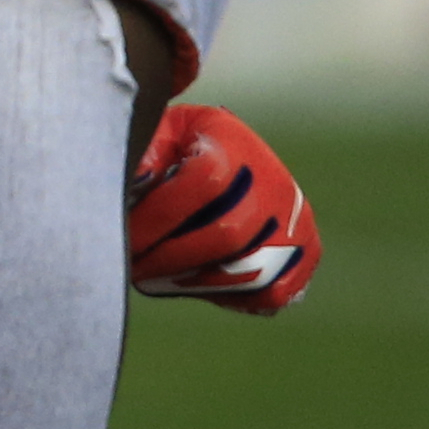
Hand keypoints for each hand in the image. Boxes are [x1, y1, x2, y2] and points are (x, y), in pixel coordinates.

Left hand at [127, 103, 318, 312]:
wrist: (228, 150)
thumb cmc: (180, 144)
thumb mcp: (159, 132)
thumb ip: (144, 153)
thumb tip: (134, 182)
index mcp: (236, 144)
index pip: (203, 184)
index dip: (158, 218)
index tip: (122, 237)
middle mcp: (276, 181)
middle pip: (227, 233)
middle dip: (169, 258)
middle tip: (132, 268)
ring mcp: (296, 219)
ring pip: (250, 270)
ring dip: (193, 283)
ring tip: (154, 279)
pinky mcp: (306, 250)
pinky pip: (273, 292)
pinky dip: (229, 296)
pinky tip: (190, 284)